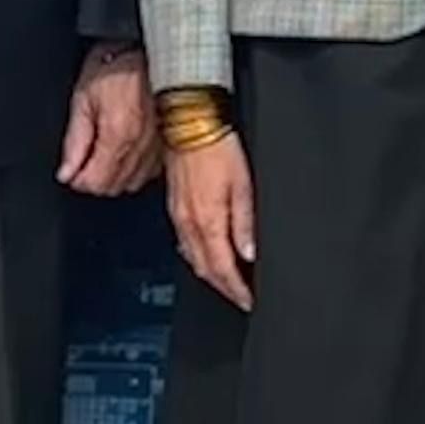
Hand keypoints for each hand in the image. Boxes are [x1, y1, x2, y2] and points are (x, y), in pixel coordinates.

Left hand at [59, 45, 151, 197]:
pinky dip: (135, 168)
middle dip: (94, 178)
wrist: (150, 48)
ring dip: (115, 175)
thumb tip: (66, 172)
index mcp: (118, 135)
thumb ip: (74, 141)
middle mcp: (143, 146)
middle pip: (113, 187)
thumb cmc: (118, 65)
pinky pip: (150, 172)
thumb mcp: (83, 98)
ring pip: (133, 183)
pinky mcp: (170, 143)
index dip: (77, 179)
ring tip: (106, 150)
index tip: (72, 169)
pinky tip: (127, 149)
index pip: (95, 183)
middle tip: (86, 156)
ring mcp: (160, 147)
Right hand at [164, 131, 256, 312]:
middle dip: (224, 288)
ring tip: (228, 283)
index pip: (224, 269)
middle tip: (241, 298)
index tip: (249, 301)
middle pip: (206, 270)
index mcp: (208, 220)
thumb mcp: (243, 184)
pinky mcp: (175, 205)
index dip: (237, 290)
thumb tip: (249, 254)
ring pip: (194, 259)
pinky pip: (185, 243)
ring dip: (211, 275)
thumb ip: (245, 223)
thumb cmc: (217, 146)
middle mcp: (189, 223)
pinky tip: (207, 254)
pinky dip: (198, 257)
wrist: (189, 122)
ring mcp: (179, 215)